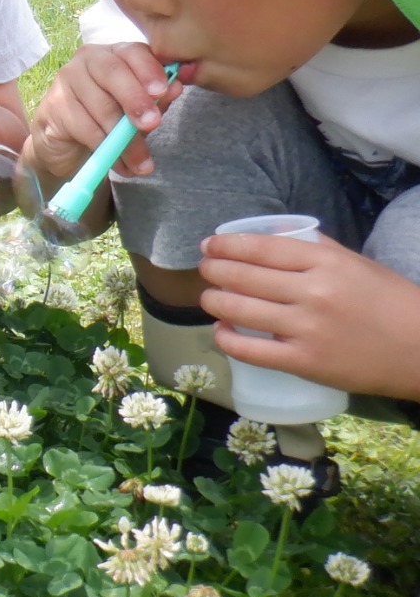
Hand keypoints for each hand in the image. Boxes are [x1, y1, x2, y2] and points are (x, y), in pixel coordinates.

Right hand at [27, 43, 180, 180]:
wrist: (67, 145)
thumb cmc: (108, 120)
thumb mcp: (139, 110)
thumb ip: (157, 99)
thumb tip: (177, 87)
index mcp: (114, 54)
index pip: (133, 52)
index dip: (149, 70)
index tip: (163, 92)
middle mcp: (87, 60)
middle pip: (113, 73)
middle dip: (135, 100)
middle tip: (152, 125)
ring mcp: (65, 81)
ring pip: (100, 106)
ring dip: (124, 138)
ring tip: (141, 164)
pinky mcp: (52, 107)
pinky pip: (83, 127)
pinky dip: (104, 147)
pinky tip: (117, 163)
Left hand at [199, 233, 419, 398]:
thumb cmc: (391, 303)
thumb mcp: (357, 265)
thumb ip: (317, 248)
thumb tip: (275, 234)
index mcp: (326, 262)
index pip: (261, 248)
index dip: (226, 246)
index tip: (208, 246)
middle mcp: (312, 292)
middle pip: (242, 276)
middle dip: (213, 271)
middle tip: (205, 271)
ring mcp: (306, 328)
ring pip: (238, 310)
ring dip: (213, 302)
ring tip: (209, 298)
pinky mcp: (303, 362)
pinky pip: (249, 350)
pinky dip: (226, 338)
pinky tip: (221, 330)